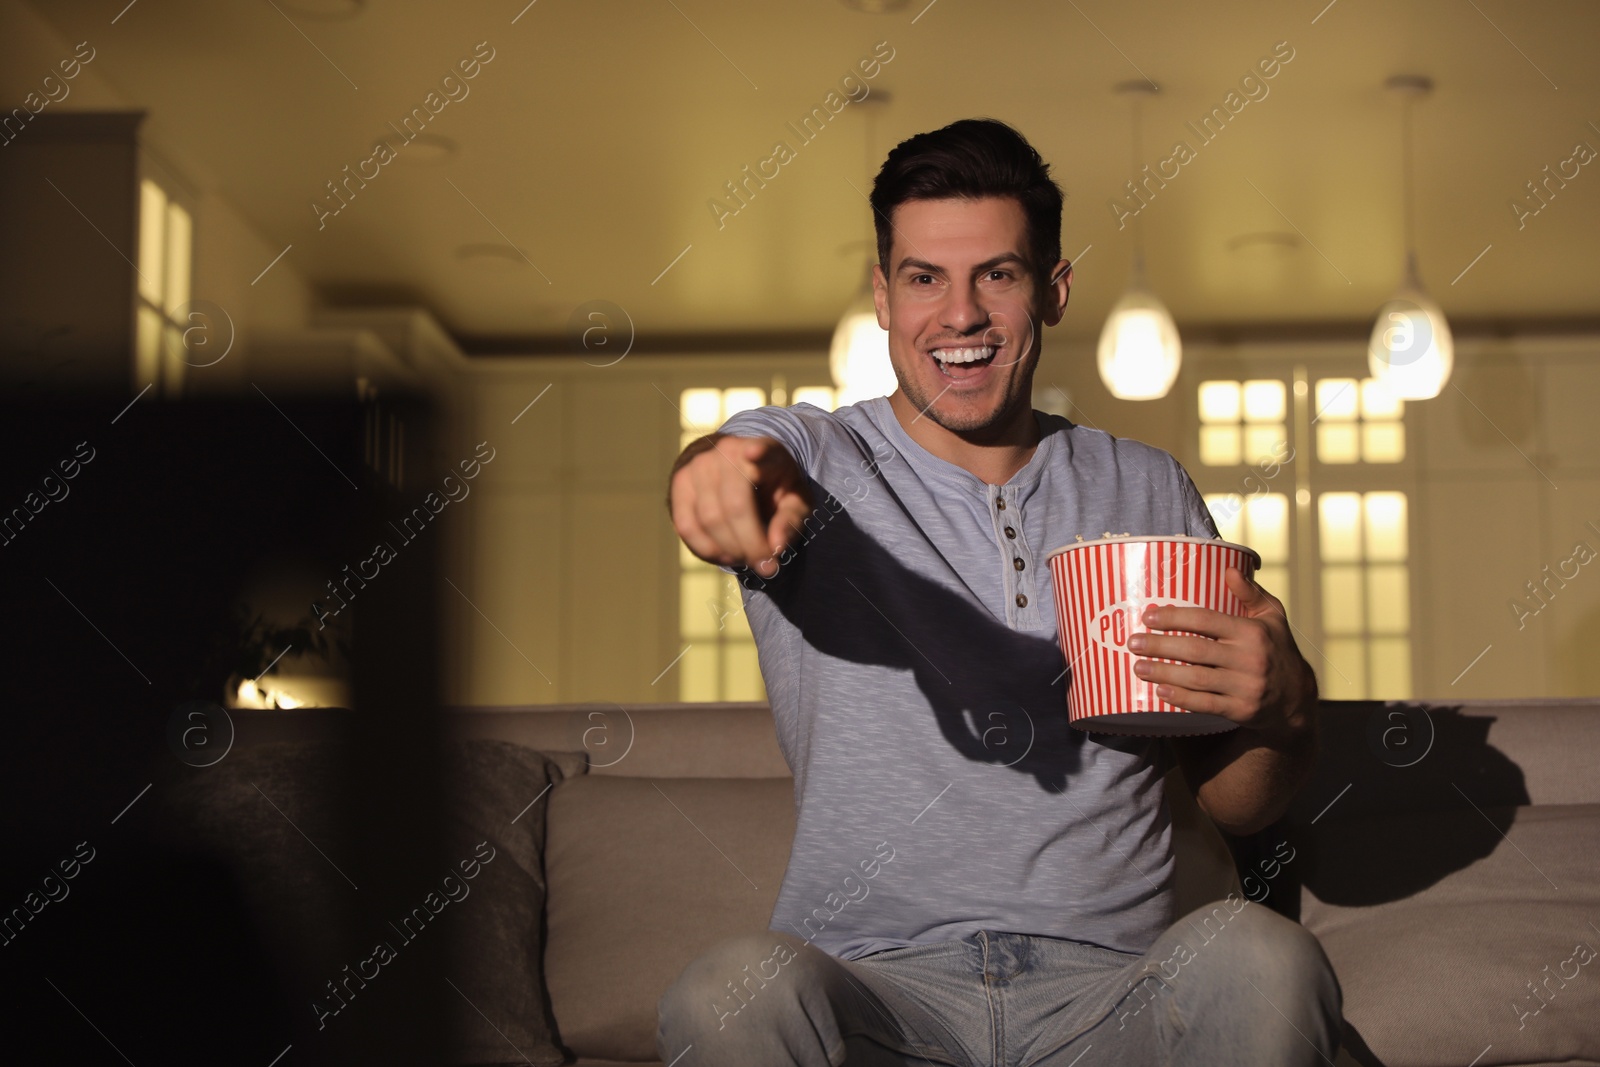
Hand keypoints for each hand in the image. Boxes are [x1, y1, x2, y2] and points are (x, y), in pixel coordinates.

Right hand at [669, 435, 812, 577]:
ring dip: (730, 550)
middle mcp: (728, 451)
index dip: (759, 451)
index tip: (755, 453)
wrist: (736, 469)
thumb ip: (790, 521)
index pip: (763, 449)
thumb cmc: (773, 489)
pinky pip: (686, 526)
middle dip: (751, 545)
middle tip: (767, 567)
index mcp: (767, 449)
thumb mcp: (795, 501)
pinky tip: (725, 556)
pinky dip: (706, 549)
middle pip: (736, 506)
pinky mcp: (680, 483)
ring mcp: (699, 465)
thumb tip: (775, 548)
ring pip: (709, 519)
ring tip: (748, 559)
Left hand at [1126, 568, 1316, 735]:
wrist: (1297, 698)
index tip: (1149, 617)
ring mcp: (1246, 686)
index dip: (1175, 617)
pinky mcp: (1241, 710)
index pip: (1206, 620)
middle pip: (1195, 650)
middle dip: (1159, 646)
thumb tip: (1229, 569)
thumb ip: (1250, 593)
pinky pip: (1206, 704)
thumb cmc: (1277, 649)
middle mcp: (1249, 658)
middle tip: (1133, 643)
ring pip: (1196, 679)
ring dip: (1163, 673)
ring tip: (1138, 667)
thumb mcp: (1272, 617)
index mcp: (1251, 632)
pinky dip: (1181, 699)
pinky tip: (1160, 692)